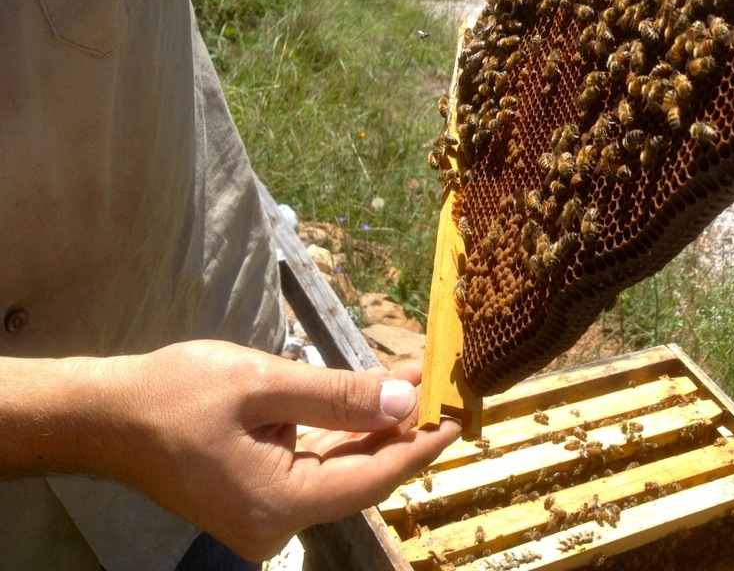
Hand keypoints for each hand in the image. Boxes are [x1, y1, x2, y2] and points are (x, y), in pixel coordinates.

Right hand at [95, 341, 458, 560]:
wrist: (105, 415)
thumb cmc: (175, 395)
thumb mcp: (264, 383)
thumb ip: (339, 395)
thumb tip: (406, 400)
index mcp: (279, 503)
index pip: (374, 477)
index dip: (421, 444)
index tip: (460, 415)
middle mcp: (276, 522)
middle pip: (361, 474)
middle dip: (401, 427)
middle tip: (441, 385)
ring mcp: (265, 513)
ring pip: (340, 467)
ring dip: (374, 424)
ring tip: (413, 379)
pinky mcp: (256, 495)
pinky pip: (314, 464)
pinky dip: (343, 431)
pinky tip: (370, 398)